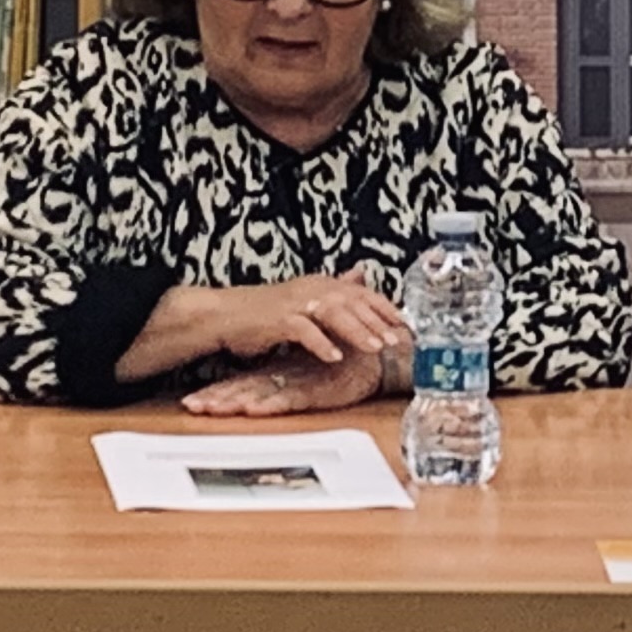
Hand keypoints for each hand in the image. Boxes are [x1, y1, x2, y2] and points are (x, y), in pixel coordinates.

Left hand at [182, 345, 386, 416]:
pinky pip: (291, 399)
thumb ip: (291, 373)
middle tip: (191, 406)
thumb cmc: (351, 362)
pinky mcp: (319, 391)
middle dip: (217, 398)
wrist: (385, 358)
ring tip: (212, 409)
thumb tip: (270, 382)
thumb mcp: (315, 368)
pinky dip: (272, 404)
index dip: (218, 392)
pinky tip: (254, 409)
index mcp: (283, 373)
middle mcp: (287, 378)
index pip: (244, 382)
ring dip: (236, 402)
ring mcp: (302, 384)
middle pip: (245, 389)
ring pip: (261, 394)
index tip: (191, 401)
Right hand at [205, 271, 408, 368]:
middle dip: (378, 320)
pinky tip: (335, 357)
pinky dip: (321, 343)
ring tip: (376, 347)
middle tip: (399, 338)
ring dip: (356, 330)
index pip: (361, 292)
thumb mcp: (304, 298)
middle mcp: (311, 288)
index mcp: (321, 283)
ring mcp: (295, 303)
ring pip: (334, 313)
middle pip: (353, 302)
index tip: (406, 321)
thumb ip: (333, 290)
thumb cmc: (265, 311)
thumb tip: (361, 274)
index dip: (384, 306)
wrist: (224, 314)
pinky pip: (304, 331)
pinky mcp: (278, 320)